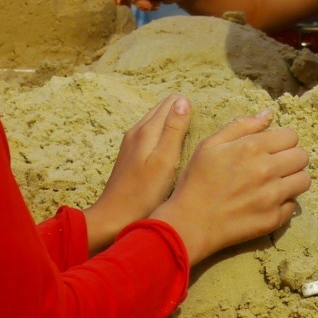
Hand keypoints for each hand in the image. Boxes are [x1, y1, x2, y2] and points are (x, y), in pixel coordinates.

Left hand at [83, 93, 192, 251]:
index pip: (171, 103)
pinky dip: (163, 134)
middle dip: (180, 111)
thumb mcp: (164, 160)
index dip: (189, 106)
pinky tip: (171, 147)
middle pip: (162, 110)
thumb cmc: (143, 194)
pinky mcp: (130, 157)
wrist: (113, 217)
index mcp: (146, 130)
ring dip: (172, 122)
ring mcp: (131, 144)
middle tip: (202, 121)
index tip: (205, 116)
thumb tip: (183, 100)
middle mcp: (136, 132)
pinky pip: (150, 135)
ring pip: (155, 122)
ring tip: (191, 129)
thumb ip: (174, 129)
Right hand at [152, 110, 310, 263]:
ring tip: (277, 182)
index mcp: (251, 147)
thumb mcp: (210, 145)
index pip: (291, 136)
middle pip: (302, 156)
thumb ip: (241, 126)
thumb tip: (268, 114)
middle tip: (276, 164)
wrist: (190, 223)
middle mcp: (267, 170)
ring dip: (293, 178)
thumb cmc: (196, 181)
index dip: (282, 140)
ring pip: (304, 180)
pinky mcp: (274, 218)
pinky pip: (294, 205)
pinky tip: (268, 201)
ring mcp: (273, 196)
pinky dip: (285, 202)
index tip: (272, 148)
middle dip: (291, 157)